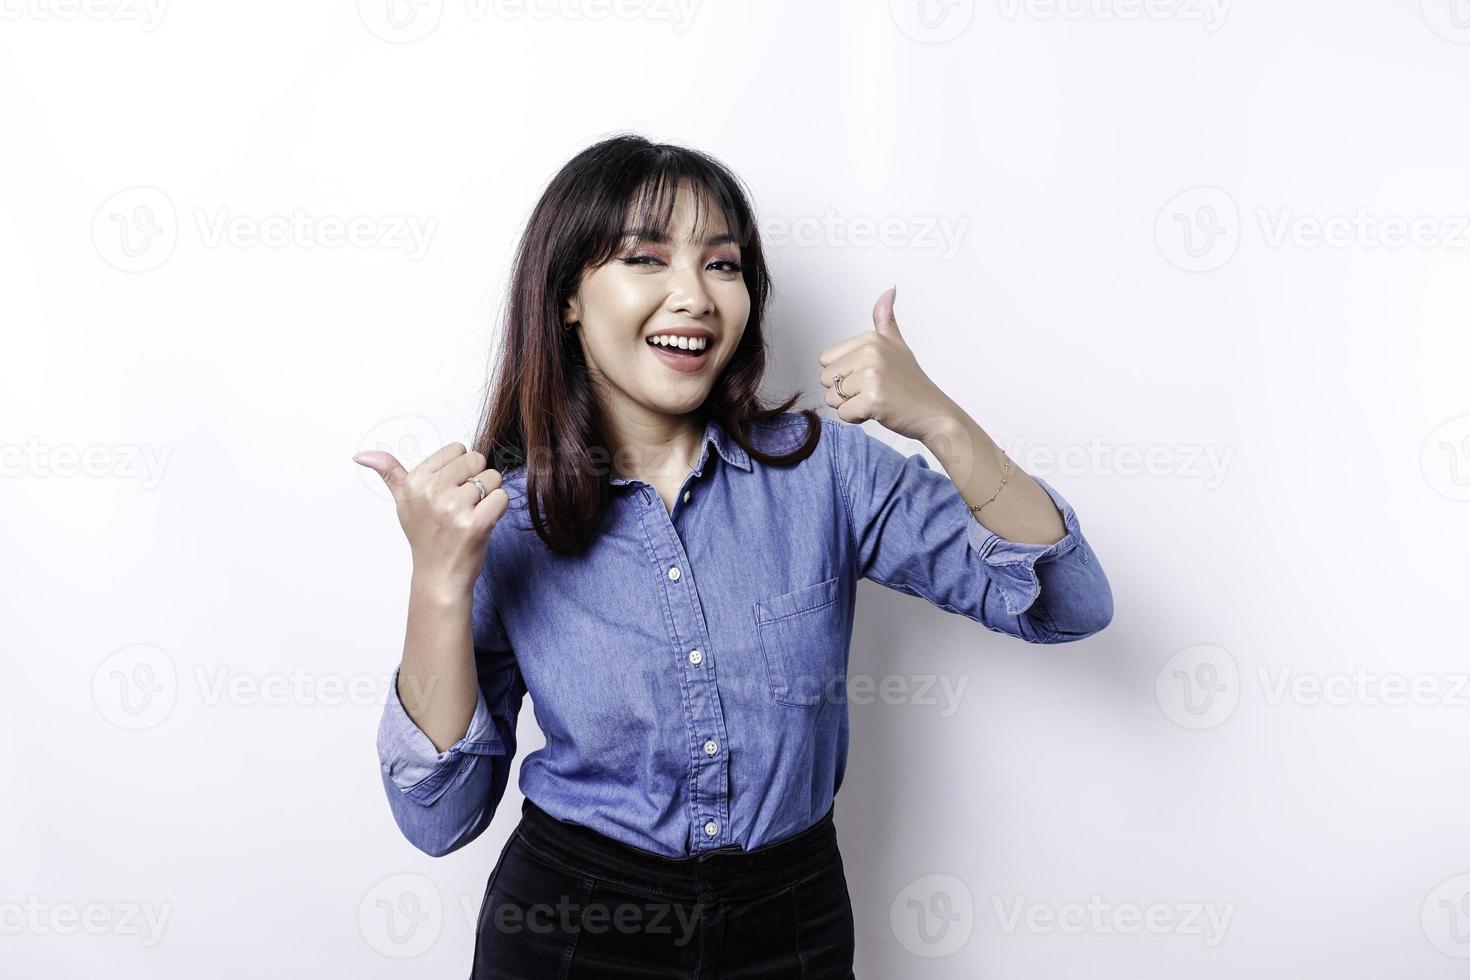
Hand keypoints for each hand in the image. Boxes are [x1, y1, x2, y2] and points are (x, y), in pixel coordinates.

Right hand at [353, 441, 508, 595]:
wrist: (438, 576)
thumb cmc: (426, 537)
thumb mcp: (403, 501)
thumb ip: (390, 473)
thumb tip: (360, 455)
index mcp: (415, 481)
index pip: (457, 449)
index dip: (460, 469)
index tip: (450, 490)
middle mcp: (431, 492)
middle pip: (477, 459)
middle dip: (477, 480)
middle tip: (464, 504)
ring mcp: (453, 508)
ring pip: (492, 478)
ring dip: (489, 496)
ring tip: (472, 514)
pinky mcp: (475, 524)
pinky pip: (502, 497)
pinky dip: (498, 509)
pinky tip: (483, 523)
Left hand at [817, 286, 956, 442]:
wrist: (933, 413)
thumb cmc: (912, 384)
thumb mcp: (898, 345)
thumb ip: (886, 320)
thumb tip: (889, 289)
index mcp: (870, 339)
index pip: (826, 360)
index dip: (844, 374)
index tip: (868, 376)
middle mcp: (870, 353)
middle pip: (826, 379)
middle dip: (844, 391)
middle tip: (873, 390)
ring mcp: (872, 376)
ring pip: (832, 398)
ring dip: (850, 405)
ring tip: (876, 400)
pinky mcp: (873, 399)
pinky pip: (843, 413)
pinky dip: (857, 418)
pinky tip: (877, 411)